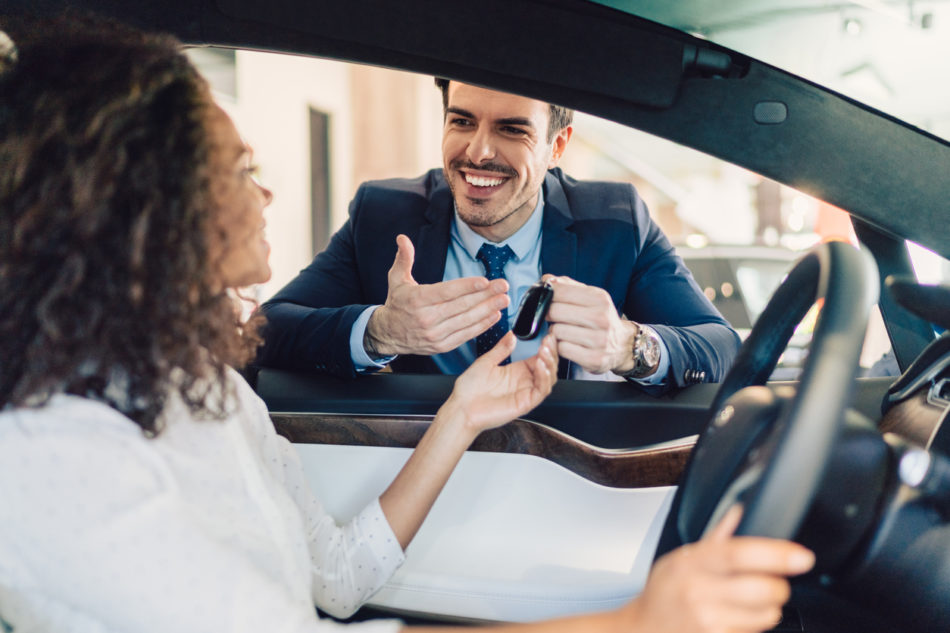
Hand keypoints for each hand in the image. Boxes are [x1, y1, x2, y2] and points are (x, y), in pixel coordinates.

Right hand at [365, 234, 508, 356]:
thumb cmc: (397, 303)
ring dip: (488, 310)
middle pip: (461, 306)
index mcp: (417, 300)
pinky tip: (494, 316)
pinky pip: (465, 335)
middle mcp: (426, 318)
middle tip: (503, 286)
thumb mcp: (396, 279)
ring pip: (466, 321)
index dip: (467, 287)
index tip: (485, 281)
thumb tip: (402, 238)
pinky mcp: (441, 345)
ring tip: (503, 300)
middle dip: (485, 295)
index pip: (446, 292)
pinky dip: (481, 326)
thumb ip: (404, 258)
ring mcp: (435, 334)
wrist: (388, 334)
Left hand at [441, 332, 557, 434]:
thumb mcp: (486, 361)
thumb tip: (511, 335)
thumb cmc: (469, 390)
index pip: (539, 358)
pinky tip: (540, 366)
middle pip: (548, 367)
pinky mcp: (525, 403)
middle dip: (551, 353)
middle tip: (548, 342)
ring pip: (548, 379)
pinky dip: (544, 378)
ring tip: (544, 352)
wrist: (461, 408)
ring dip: (550, 364)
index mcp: (516, 371)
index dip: (547, 347)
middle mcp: (523, 382)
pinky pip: (541, 391)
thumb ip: (501, 348)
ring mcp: (525, 393)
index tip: (548, 335)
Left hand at [542, 274, 637, 374]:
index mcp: (600, 298)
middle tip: (555, 318)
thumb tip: (546, 279)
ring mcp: (598, 340)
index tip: (548, 299)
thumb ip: (568, 286)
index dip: (548, 296)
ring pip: (556, 331)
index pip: (560, 291)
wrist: (623, 345)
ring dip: (555, 332)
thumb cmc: (601, 319)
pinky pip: (562, 349)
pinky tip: (570, 344)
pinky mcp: (593, 359)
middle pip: (555, 311)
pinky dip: (561, 347)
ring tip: (566, 332)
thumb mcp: (591, 298)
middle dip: (550, 314)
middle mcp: (601, 318)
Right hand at [626, 505, 814, 632]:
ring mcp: (707, 621)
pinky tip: (736, 618)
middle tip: (773, 581)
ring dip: (769, 608)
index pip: (738, 554)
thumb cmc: (663, 594)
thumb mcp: (680, 558)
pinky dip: (755, 625)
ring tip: (748, 602)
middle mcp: (698, 592)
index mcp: (690, 563)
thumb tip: (739, 511)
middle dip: (779, 585)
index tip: (802, 557)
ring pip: (766, 614)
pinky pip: (754, 632)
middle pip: (762, 588)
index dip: (775, 554)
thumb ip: (715, 537)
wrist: (642, 631)